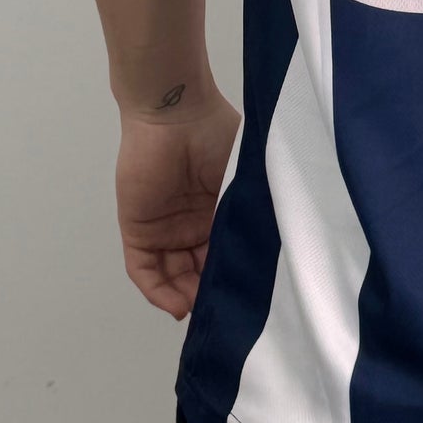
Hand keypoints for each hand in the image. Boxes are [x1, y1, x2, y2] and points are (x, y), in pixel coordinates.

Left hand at [114, 94, 240, 318]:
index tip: (250, 298)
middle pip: (198, 271)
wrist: (176, 111)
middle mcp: (190, 224)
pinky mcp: (137, 229)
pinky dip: (159, 291)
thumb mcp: (248, 175)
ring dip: (186, 297)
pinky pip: (144, 270)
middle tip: (228, 311)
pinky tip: (178, 305)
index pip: (223, 254)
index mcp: (218, 210)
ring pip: (172, 276)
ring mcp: (163, 228)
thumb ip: (257, 206)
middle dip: (211, 293)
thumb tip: (285, 241)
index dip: (233, 277)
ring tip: (205, 311)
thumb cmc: (217, 135)